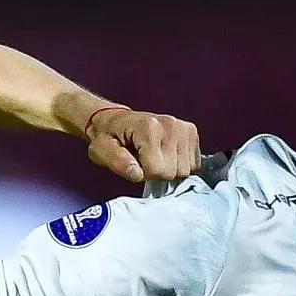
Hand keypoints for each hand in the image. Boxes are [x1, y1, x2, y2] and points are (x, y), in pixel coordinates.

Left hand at [85, 105, 199, 184]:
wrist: (115, 121)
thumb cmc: (108, 137)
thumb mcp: (101, 150)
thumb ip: (117, 162)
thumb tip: (136, 173)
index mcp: (149, 127)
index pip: (158, 171)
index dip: (144, 174)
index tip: (134, 164)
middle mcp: (171, 125)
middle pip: (174, 172)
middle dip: (157, 173)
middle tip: (144, 160)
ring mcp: (184, 128)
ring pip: (185, 170)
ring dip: (169, 169)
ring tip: (154, 157)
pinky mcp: (191, 132)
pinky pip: (194, 164)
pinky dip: (180, 165)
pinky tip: (166, 156)